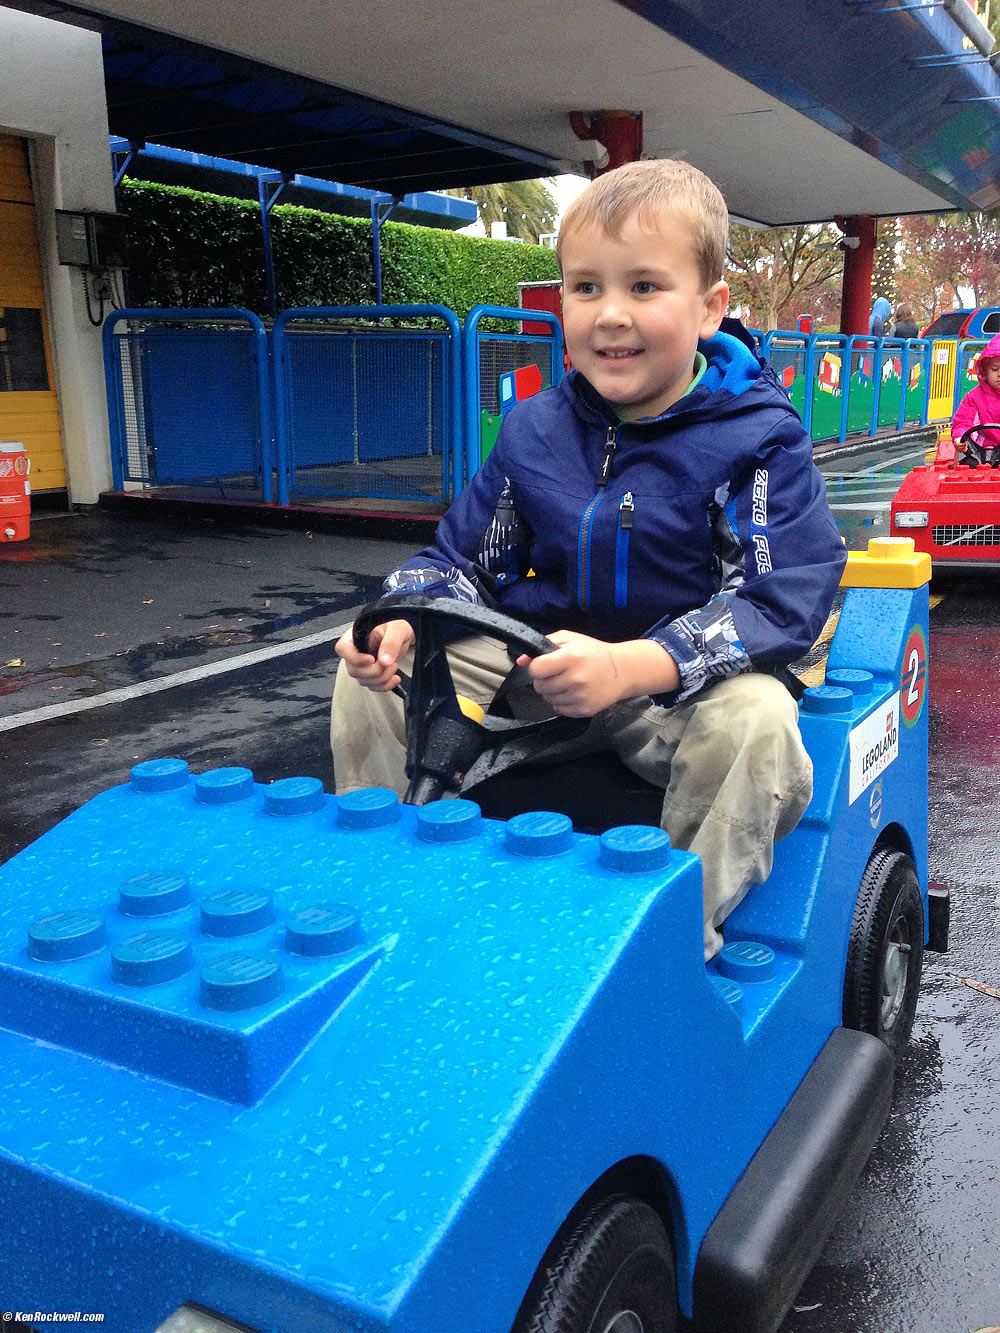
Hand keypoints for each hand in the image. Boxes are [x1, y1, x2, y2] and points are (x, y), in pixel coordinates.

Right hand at [335, 617, 414, 691]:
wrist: (403, 634)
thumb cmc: (396, 625)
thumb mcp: (397, 629)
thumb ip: (391, 642)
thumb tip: (384, 660)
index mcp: (355, 635)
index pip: (343, 649)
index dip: (355, 658)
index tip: (372, 659)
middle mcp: (355, 651)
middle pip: (354, 670)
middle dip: (375, 671)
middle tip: (389, 662)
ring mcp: (361, 664)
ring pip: (363, 681)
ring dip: (382, 679)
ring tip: (394, 665)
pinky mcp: (369, 674)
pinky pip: (372, 686)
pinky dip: (385, 686)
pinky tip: (395, 678)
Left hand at [517, 631, 678, 716]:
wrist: (623, 671)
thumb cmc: (593, 652)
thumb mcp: (570, 639)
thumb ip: (543, 645)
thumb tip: (521, 660)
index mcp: (571, 657)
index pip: (536, 669)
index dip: (538, 666)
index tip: (546, 664)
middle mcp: (576, 678)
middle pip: (540, 686)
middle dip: (545, 679)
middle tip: (559, 673)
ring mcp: (581, 696)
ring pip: (548, 699)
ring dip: (553, 691)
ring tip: (568, 682)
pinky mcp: (585, 710)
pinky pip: (559, 709)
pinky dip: (562, 702)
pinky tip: (574, 692)